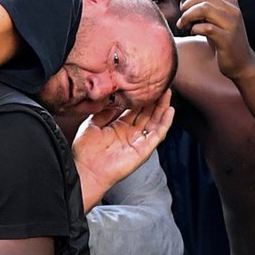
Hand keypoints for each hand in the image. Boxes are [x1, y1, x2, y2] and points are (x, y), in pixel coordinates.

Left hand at [72, 92, 173, 210]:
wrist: (85, 170)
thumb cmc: (84, 152)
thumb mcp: (92, 124)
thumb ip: (104, 112)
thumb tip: (113, 99)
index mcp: (118, 128)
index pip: (134, 109)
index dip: (140, 97)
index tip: (145, 84)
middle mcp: (130, 134)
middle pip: (147, 114)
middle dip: (154, 99)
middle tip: (160, 84)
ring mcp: (137, 142)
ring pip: (155, 122)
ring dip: (162, 108)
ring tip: (167, 93)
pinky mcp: (143, 151)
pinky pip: (157, 135)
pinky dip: (165, 123)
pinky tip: (170, 111)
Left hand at [177, 0, 254, 80]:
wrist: (241, 63)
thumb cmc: (222, 40)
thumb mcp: (209, 20)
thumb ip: (197, 4)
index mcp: (229, 1)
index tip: (182, 7)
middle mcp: (233, 9)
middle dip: (185, 5)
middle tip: (182, 18)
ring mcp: (231, 24)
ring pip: (204, 9)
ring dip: (187, 16)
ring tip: (182, 25)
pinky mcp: (227, 39)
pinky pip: (206, 28)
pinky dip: (194, 29)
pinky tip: (193, 32)